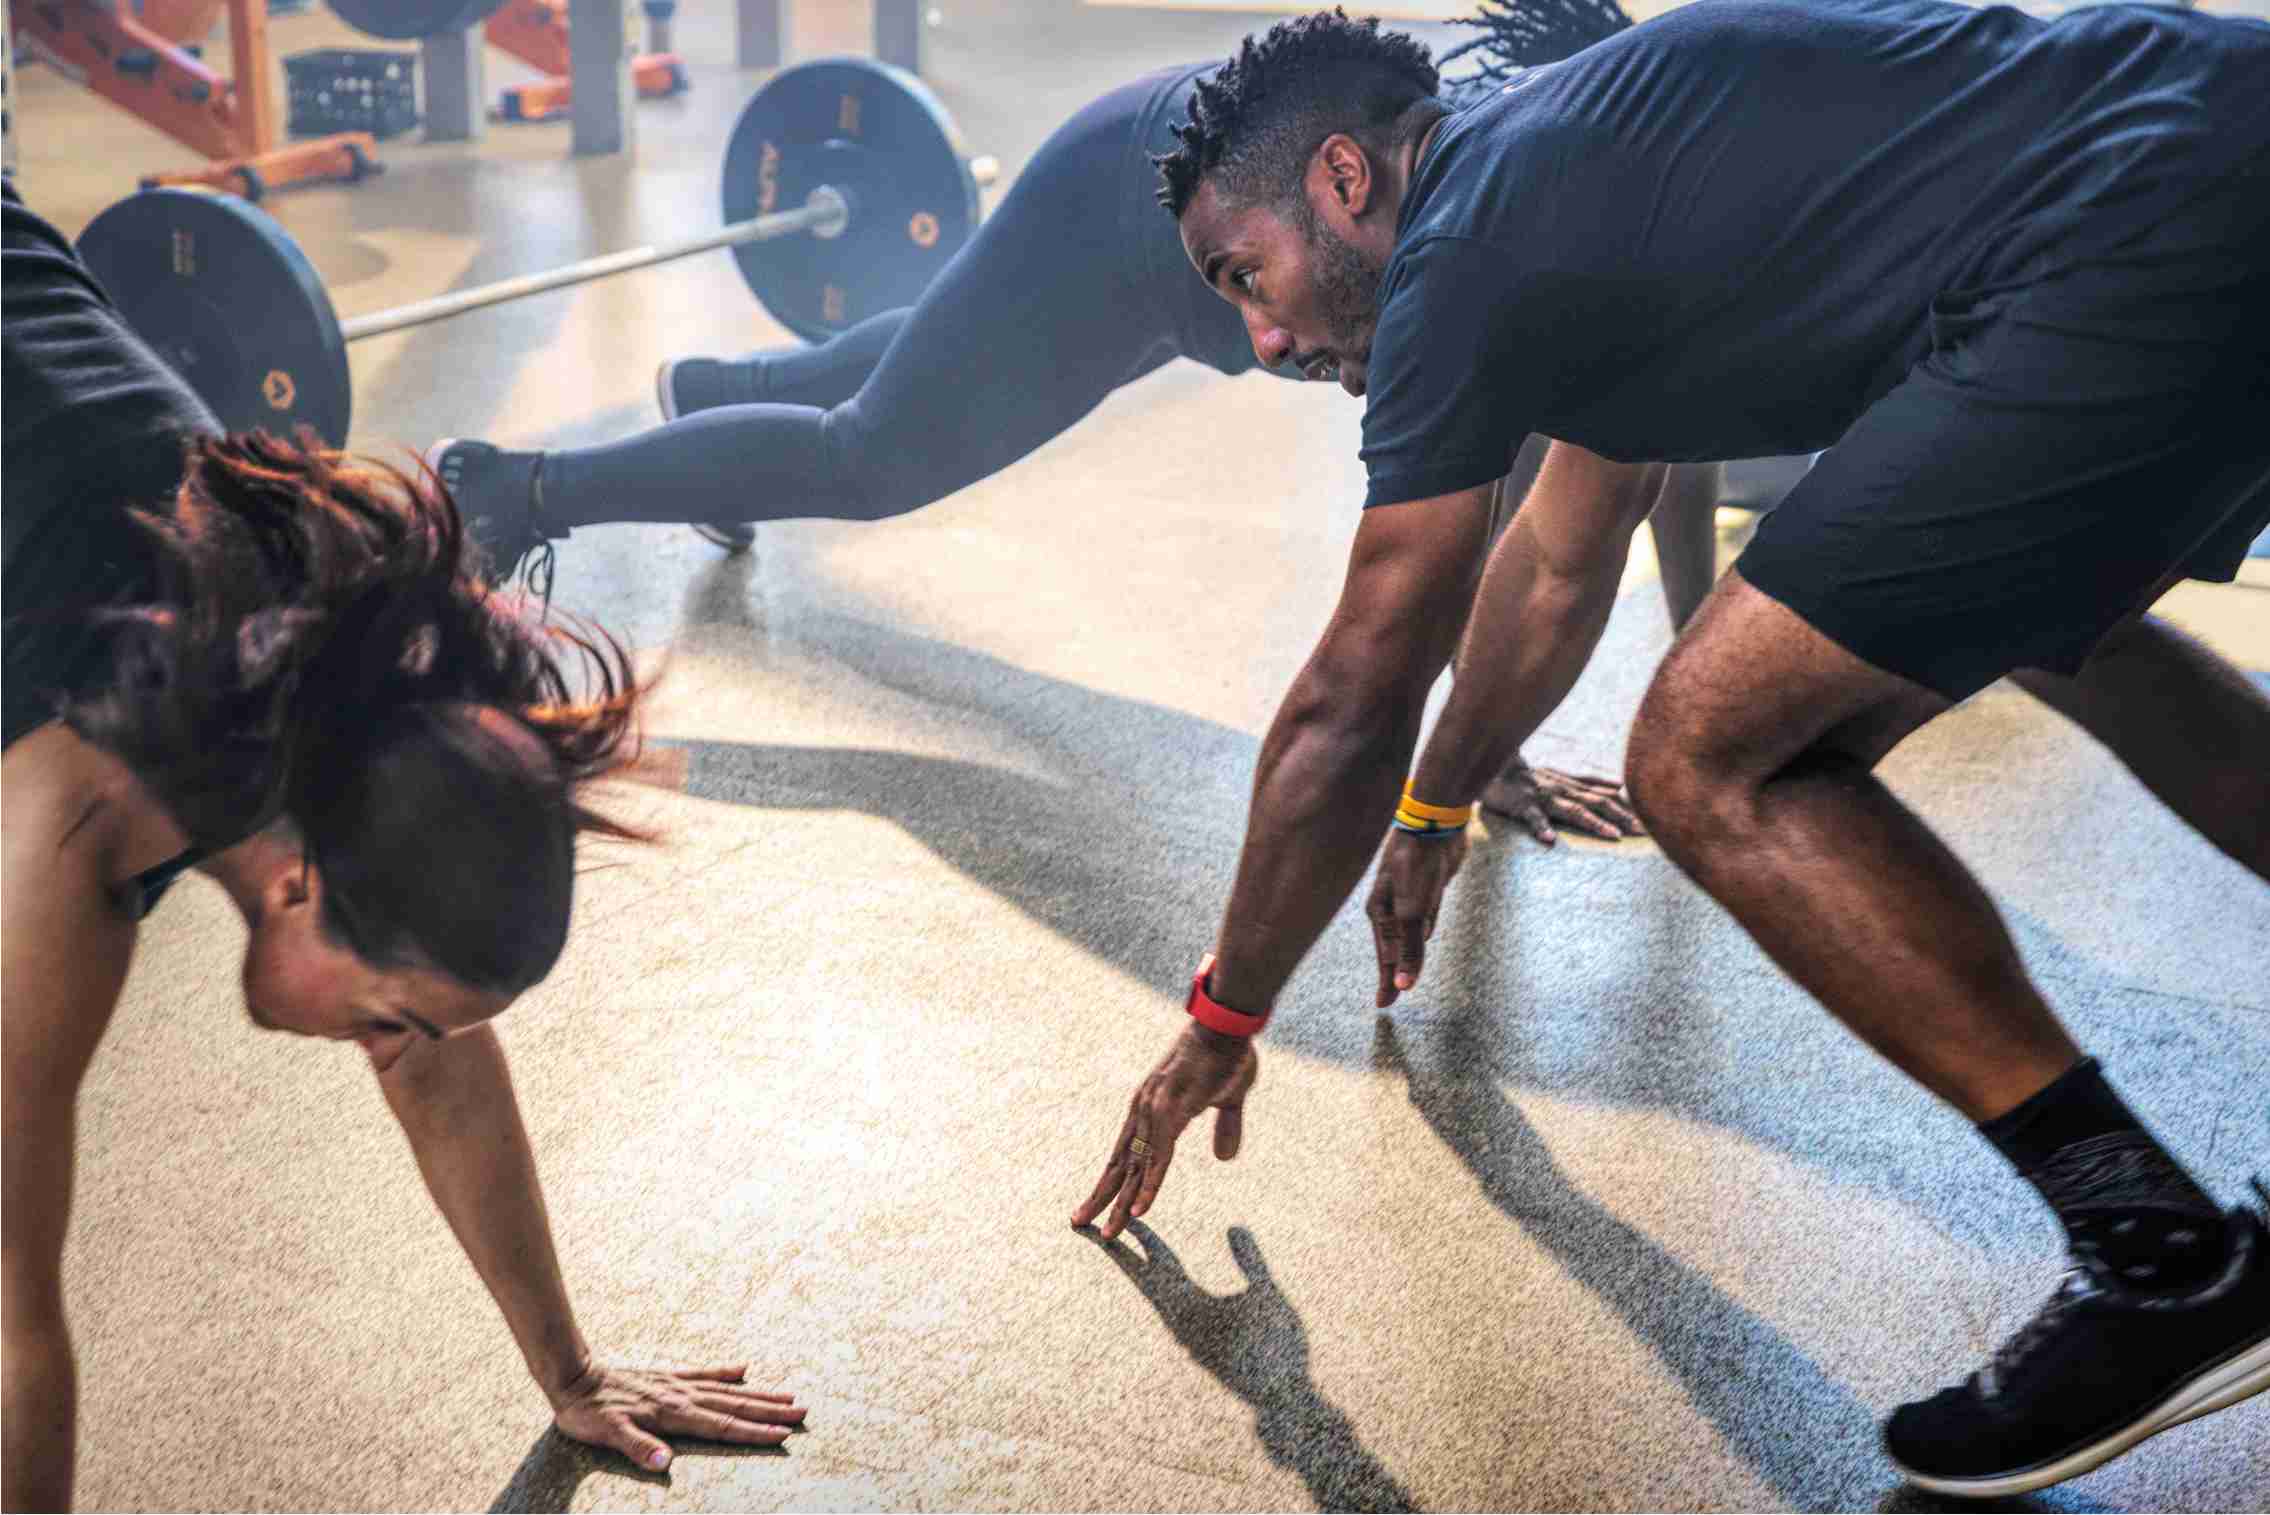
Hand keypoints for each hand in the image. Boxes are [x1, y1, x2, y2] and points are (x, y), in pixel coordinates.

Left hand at [548, 1361, 804, 1471]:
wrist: (574, 1377)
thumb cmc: (590, 1413)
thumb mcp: (608, 1435)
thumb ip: (639, 1448)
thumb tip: (667, 1463)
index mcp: (673, 1413)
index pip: (723, 1425)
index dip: (754, 1431)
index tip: (783, 1434)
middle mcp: (682, 1396)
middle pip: (736, 1405)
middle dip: (770, 1411)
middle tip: (802, 1412)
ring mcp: (677, 1384)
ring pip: (727, 1390)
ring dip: (758, 1394)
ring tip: (787, 1396)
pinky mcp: (668, 1376)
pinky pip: (704, 1373)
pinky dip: (726, 1372)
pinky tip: (743, 1368)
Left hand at [1072, 1022, 1257, 1240]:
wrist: (1228, 1024)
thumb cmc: (1228, 1056)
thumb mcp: (1228, 1099)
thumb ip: (1224, 1128)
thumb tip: (1223, 1159)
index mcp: (1152, 1107)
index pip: (1125, 1152)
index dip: (1112, 1180)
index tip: (1097, 1204)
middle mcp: (1145, 1110)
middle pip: (1120, 1163)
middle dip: (1101, 1197)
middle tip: (1079, 1224)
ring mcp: (1156, 1110)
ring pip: (1136, 1168)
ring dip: (1122, 1203)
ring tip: (1108, 1233)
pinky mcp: (1173, 1111)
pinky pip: (1159, 1158)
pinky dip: (1148, 1185)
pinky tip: (1139, 1209)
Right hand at [1366, 826, 1468, 1007]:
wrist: (1436, 825)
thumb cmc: (1416, 865)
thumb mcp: (1413, 911)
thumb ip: (1410, 948)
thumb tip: (1404, 984)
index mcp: (1381, 913)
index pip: (1385, 957)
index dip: (1386, 981)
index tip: (1384, 1004)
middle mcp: (1392, 907)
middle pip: (1395, 948)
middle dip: (1394, 972)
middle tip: (1392, 996)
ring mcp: (1410, 897)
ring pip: (1412, 933)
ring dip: (1409, 951)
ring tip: (1405, 972)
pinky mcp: (1428, 888)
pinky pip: (1426, 916)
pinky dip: (1425, 929)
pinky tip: (1425, 935)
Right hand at [1480, 758, 1642, 845]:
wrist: (1496, 765)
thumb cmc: (1531, 776)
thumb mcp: (1564, 776)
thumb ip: (1590, 781)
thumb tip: (1620, 785)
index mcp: (1574, 786)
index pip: (1608, 797)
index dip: (1630, 809)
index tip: (1652, 823)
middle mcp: (1564, 790)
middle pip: (1599, 803)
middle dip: (1623, 817)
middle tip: (1644, 833)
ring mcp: (1544, 798)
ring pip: (1573, 810)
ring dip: (1594, 823)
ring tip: (1613, 836)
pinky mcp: (1523, 806)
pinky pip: (1533, 818)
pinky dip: (1542, 828)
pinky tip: (1550, 840)